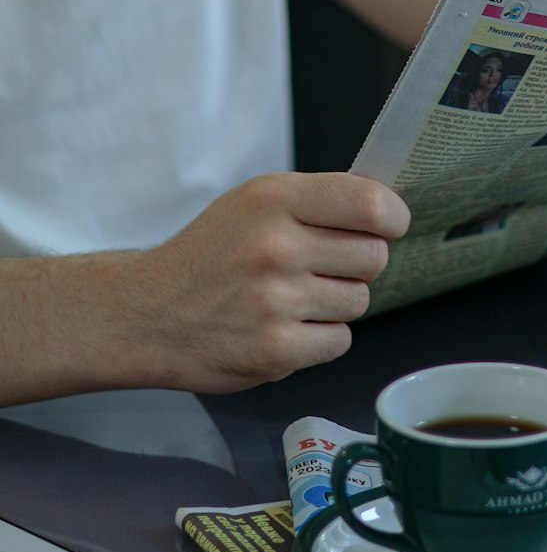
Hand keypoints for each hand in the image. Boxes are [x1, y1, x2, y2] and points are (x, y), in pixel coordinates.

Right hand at [129, 173, 409, 392]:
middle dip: (358, 263)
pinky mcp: (275, 351)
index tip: (388, 225)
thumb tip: (387, 211)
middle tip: (321, 266)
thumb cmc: (212, 253)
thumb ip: (318, 202)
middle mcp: (276, 247)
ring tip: (292, 297)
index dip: (392, 217)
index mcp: (274, 199)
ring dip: (336, 302)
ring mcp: (275, 302)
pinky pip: (340, 341)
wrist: (148, 313)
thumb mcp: (255, 202)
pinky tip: (285, 326)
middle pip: (374, 256)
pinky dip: (320, 338)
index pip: (371, 204)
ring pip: (359, 301)